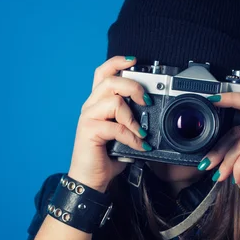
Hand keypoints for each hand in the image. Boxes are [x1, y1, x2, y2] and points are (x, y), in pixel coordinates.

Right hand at [68, 55, 152, 191]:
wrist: (91, 179)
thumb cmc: (106, 157)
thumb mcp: (123, 134)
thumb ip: (132, 121)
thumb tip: (152, 115)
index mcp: (97, 103)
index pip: (103, 73)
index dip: (117, 62)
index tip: (134, 61)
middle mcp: (90, 106)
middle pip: (111, 81)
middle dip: (133, 87)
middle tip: (146, 101)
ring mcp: (88, 117)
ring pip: (113, 100)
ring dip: (133, 118)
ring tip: (141, 133)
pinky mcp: (89, 130)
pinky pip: (116, 127)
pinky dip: (131, 137)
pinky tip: (138, 146)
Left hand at [201, 93, 239, 210]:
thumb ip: (238, 136)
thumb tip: (212, 126)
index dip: (231, 98)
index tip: (212, 99)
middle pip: (239, 129)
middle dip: (219, 148)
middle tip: (208, 163)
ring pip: (239, 144)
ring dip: (226, 162)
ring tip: (223, 174)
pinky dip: (236, 170)